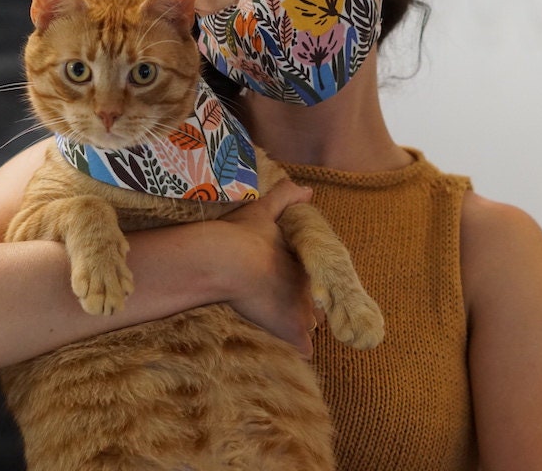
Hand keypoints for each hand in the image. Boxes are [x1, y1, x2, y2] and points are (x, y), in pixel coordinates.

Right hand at [219, 181, 320, 356]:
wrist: (223, 260)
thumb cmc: (242, 235)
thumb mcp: (263, 210)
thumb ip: (286, 197)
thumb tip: (308, 189)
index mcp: (305, 259)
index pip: (318, 274)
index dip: (310, 278)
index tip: (298, 279)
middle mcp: (309, 284)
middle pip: (318, 299)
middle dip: (310, 303)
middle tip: (293, 302)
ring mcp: (302, 309)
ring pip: (313, 323)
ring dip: (305, 325)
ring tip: (293, 326)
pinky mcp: (290, 329)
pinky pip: (305, 347)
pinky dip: (302, 348)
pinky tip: (300, 351)